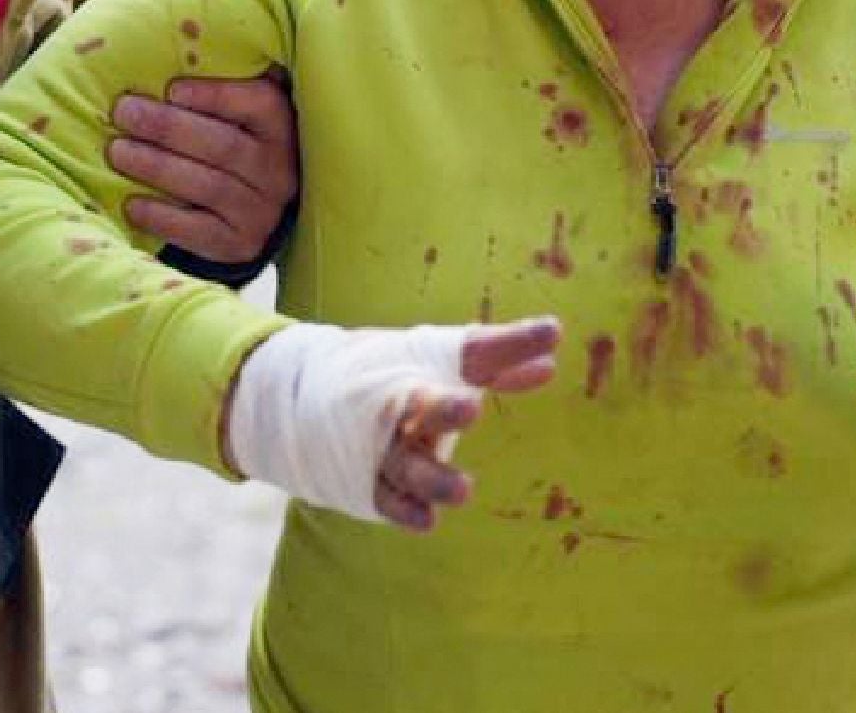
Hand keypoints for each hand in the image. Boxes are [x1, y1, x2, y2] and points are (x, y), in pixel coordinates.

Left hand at [107, 72, 297, 265]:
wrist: (250, 210)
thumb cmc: (230, 141)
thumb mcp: (237, 113)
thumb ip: (218, 84)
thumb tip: (175, 40)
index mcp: (281, 127)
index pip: (257, 104)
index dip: (215, 95)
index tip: (171, 88)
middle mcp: (279, 170)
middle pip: (223, 146)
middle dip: (168, 127)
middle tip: (123, 112)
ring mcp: (262, 211)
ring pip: (207, 186)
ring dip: (156, 167)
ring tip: (117, 151)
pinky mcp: (240, 245)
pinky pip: (198, 231)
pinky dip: (161, 217)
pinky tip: (131, 203)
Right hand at [223, 315, 560, 528]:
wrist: (302, 398)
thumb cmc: (389, 374)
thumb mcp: (438, 358)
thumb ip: (497, 361)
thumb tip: (553, 357)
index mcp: (420, 366)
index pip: (472, 351)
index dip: (511, 344)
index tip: (550, 334)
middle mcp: (398, 405)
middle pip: (421, 404)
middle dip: (444, 406)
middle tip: (473, 406)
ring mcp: (380, 446)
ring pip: (406, 464)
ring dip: (433, 477)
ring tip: (464, 489)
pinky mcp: (367, 483)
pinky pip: (385, 499)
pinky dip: (404, 510)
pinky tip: (428, 522)